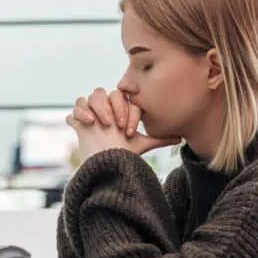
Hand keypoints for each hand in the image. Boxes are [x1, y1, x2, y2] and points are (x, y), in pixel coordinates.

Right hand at [66, 88, 180, 160]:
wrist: (108, 165)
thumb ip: (161, 138)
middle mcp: (102, 109)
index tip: (128, 129)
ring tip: (102, 124)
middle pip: (102, 92)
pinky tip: (89, 124)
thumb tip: (183, 138)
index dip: (124, 108)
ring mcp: (89, 114)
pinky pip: (74, 109)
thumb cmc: (126, 154)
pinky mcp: (77, 122)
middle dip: (110, 106)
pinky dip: (80, 114)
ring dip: (96, 108)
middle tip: (116, 125)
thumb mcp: (144, 144)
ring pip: (88, 97)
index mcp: (117, 109)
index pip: (119, 96)